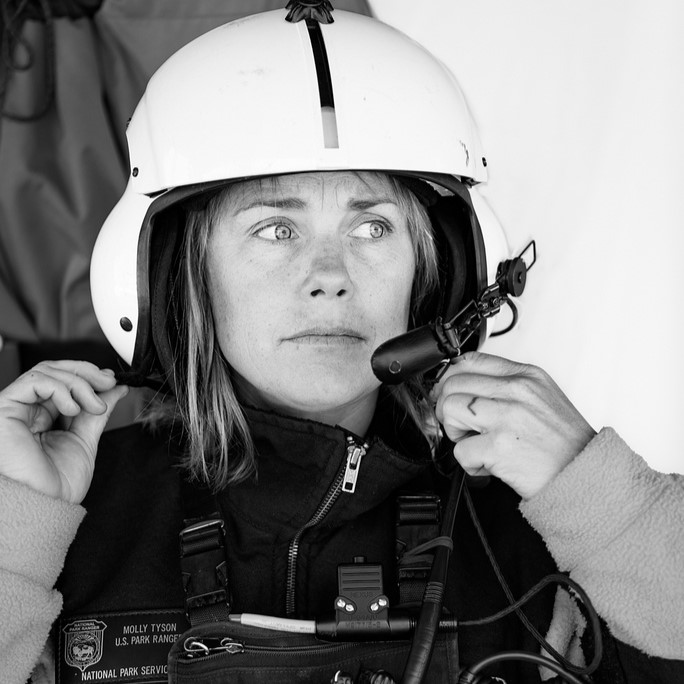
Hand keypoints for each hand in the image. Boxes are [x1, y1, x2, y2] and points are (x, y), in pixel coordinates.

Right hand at [0, 360, 128, 503]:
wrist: (42, 508)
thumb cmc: (56, 487)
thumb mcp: (85, 441)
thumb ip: (97, 413)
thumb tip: (115, 389)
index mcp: (43, 418)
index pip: (64, 382)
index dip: (89, 376)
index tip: (112, 381)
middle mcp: (27, 411)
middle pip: (55, 371)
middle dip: (87, 373)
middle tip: (108, 383)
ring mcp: (16, 409)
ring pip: (47, 372)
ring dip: (79, 383)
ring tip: (94, 405)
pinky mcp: (4, 409)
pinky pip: (34, 381)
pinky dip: (60, 388)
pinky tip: (73, 408)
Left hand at [432, 352, 595, 499]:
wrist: (585, 475)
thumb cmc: (562, 444)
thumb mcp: (541, 399)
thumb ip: (506, 388)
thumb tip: (465, 386)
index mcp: (525, 376)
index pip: (469, 360)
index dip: (449, 378)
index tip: (448, 393)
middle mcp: (516, 391)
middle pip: (452, 384)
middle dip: (448, 409)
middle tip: (463, 427)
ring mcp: (507, 416)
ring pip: (450, 409)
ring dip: (455, 432)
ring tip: (475, 443)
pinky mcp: (499, 446)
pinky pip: (459, 450)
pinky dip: (469, 463)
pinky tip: (488, 464)